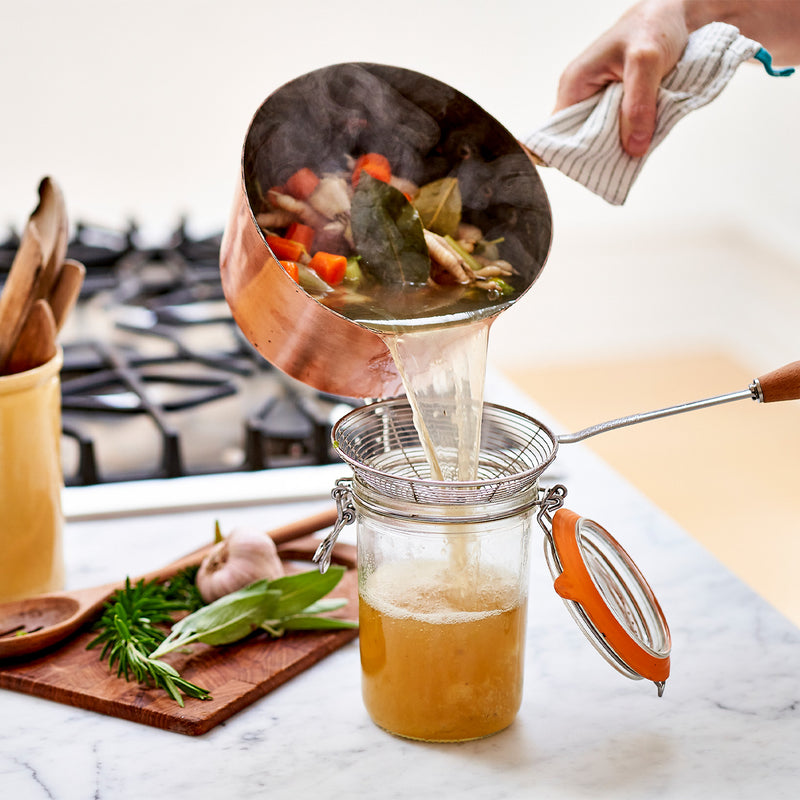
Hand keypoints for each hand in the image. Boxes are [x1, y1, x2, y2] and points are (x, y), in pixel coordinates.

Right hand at [554, 1, 688, 156]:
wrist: (674, 14)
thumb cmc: (653, 26)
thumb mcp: (646, 61)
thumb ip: (638, 105)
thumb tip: (633, 148)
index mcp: (574, 85)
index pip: (553, 133)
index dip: (564, 154)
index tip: (587, 169)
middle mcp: (581, 97)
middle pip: (578, 142)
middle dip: (598, 155)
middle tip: (621, 161)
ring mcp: (598, 104)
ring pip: (601, 140)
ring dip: (618, 147)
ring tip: (635, 150)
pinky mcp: (615, 108)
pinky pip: (618, 132)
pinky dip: (631, 137)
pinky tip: (643, 138)